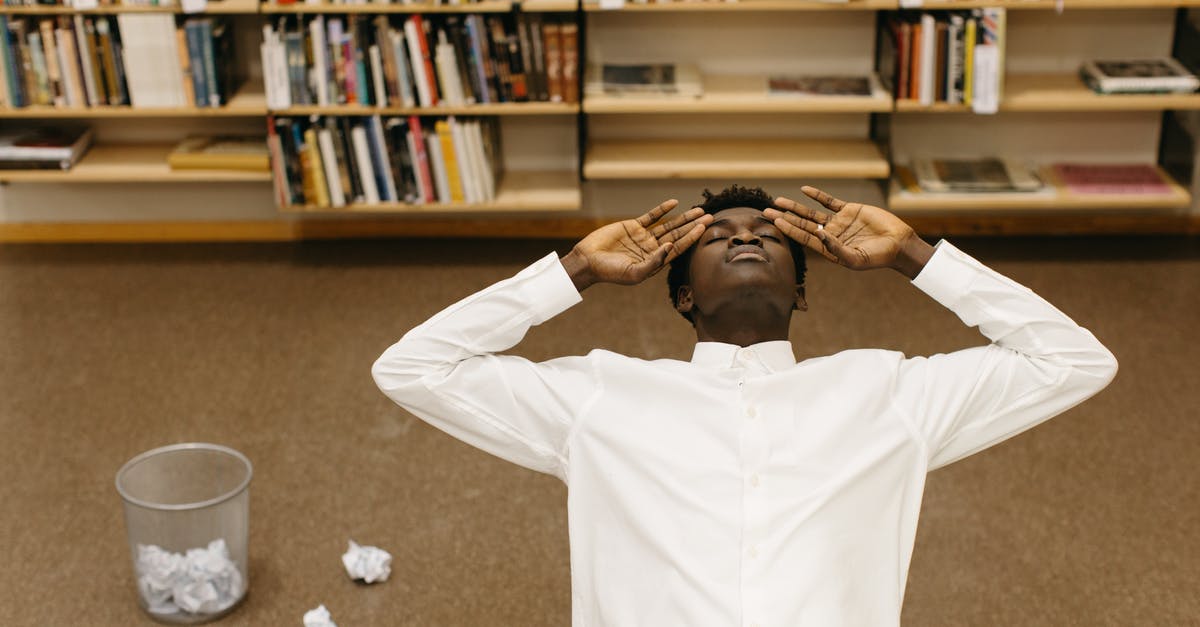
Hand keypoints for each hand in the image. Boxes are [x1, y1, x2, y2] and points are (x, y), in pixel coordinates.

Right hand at [562, 199, 711, 290]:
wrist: (588, 261)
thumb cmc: (610, 272)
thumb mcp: (634, 272)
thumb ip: (654, 262)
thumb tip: (671, 247)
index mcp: (655, 261)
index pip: (678, 248)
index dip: (692, 238)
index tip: (703, 228)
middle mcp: (652, 248)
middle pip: (677, 235)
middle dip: (693, 226)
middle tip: (709, 217)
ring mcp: (643, 237)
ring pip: (668, 225)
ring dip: (683, 218)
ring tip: (698, 210)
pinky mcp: (633, 226)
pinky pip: (651, 216)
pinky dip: (662, 209)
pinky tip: (674, 203)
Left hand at [763, 186, 933, 278]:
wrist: (898, 244)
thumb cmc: (878, 256)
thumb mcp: (855, 258)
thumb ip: (835, 249)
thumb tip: (819, 235)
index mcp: (828, 249)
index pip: (803, 237)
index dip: (789, 229)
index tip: (775, 222)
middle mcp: (830, 235)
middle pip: (802, 224)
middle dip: (784, 217)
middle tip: (766, 211)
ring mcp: (838, 222)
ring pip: (811, 212)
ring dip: (795, 207)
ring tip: (778, 201)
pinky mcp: (849, 210)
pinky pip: (829, 201)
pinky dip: (817, 195)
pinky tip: (804, 190)